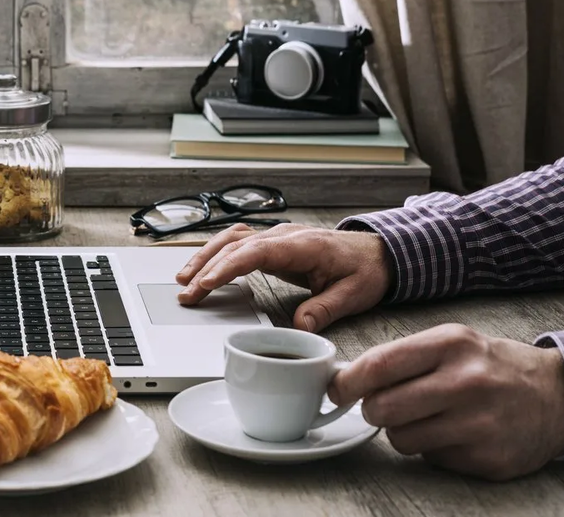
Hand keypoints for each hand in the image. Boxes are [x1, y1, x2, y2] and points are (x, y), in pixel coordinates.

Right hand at [174, 223, 391, 332]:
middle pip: (234, 244)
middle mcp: (284, 235)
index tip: (207, 284)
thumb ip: (324, 309)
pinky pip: (237, 243)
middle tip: (187, 293)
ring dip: (204, 258)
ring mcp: (276, 236)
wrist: (378, 252)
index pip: (255, 251)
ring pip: (230, 240)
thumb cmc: (366, 270)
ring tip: (184, 280)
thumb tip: (299, 328)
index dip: (228, 267)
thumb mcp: (353, 294)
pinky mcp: (272, 243)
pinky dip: (216, 254)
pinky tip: (203, 267)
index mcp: (302, 244)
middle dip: (206, 268)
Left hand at [329, 324, 563, 479]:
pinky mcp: (488, 459)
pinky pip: (432, 459)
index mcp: (451, 345)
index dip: (348, 382)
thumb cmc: (489, 365)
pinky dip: (433, 449)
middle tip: (380, 407)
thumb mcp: (451, 342)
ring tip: (425, 418)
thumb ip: (401, 357)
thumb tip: (346, 379)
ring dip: (402, 431)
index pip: (380, 365)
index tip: (337, 390)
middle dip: (372, 410)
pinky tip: (454, 433)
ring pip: (402, 439)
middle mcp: (466, 383)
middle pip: (383, 408)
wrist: (555, 396)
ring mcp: (479, 424)